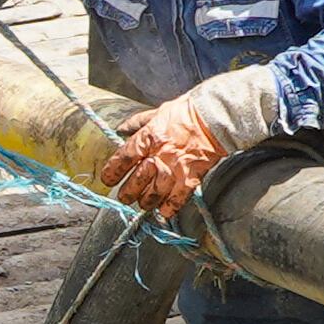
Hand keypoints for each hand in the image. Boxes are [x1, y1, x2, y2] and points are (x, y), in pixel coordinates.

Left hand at [100, 99, 228, 221]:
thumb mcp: (157, 112)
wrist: (215, 118)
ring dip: (145, 202)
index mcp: (148, 137)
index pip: (123, 159)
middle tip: (124, 196)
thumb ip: (137, 123)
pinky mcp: (191, 178)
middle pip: (136, 181)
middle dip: (127, 193)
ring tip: (143, 203)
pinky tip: (162, 211)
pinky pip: (176, 200)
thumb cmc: (187, 112)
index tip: (108, 179)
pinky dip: (168, 208)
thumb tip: (121, 129)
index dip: (112, 172)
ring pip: (153, 194)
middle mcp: (159, 155)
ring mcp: (175, 169)